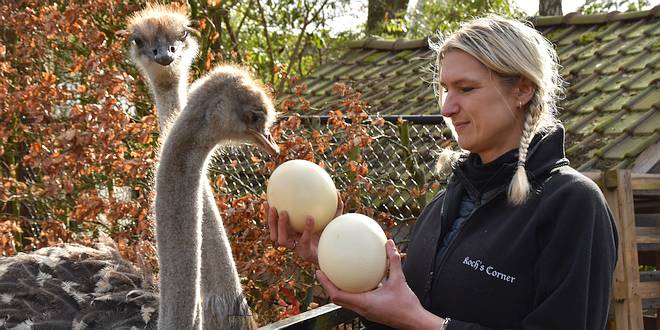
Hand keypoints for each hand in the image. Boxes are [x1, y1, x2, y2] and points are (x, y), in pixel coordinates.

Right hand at [266, 192, 342, 263]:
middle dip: (271, 220)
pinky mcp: (305, 253)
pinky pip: (304, 239)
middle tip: (274, 206)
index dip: (269, 215)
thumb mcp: (333, 220)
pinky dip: (307, 228)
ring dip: (281, 226)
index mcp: (293, 232)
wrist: (336, 253)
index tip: (266, 201)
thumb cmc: (331, 236)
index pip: (276, 224)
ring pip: (282, 239)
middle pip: (274, 232)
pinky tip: (310, 218)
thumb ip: (335, 208)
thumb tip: (337, 192)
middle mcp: (292, 240)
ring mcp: (297, 247)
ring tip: (284, 213)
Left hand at [316, 240, 442, 329]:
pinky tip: (356, 280)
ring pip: (344, 301)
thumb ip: (394, 261)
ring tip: (335, 275)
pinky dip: (350, 291)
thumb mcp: (400, 280)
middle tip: (323, 271)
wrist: (414, 322)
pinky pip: (354, 301)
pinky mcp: (370, 311)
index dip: (326, 284)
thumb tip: (389, 243)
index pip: (337, 295)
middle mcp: (361, 309)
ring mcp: (365, 311)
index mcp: (364, 303)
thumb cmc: (406, 305)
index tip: (319, 271)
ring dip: (337, 289)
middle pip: (337, 299)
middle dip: (328, 285)